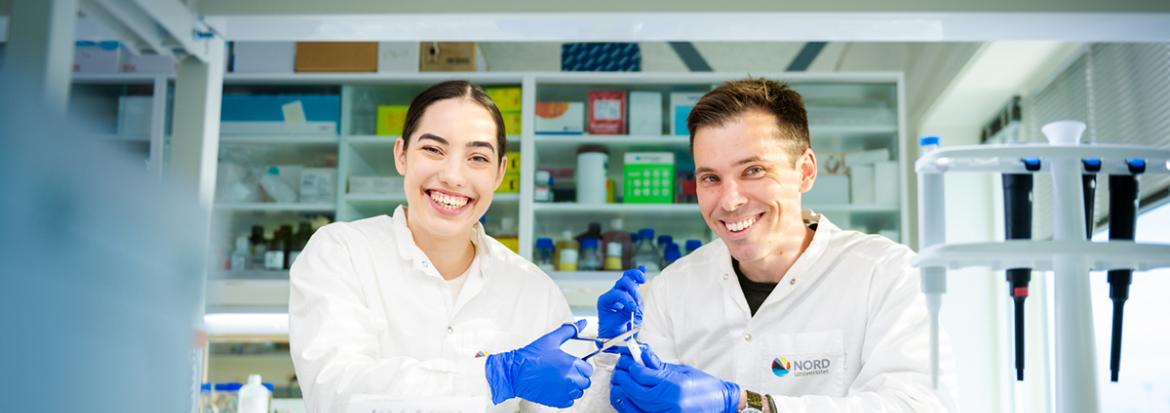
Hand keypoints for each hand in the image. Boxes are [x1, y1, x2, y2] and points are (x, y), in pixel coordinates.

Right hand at [485, 320, 594, 407]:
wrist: (515, 372)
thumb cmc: (531, 356)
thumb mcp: (551, 339)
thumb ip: (570, 330)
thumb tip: (583, 323)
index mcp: (571, 364)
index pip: (589, 369)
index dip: (582, 366)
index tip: (574, 364)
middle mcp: (570, 380)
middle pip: (585, 381)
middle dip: (579, 376)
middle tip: (566, 371)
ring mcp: (564, 392)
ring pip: (578, 392)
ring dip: (573, 386)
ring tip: (560, 379)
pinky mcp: (556, 401)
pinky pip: (569, 401)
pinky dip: (565, 396)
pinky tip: (556, 387)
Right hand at [597, 266, 646, 339]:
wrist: (618, 339)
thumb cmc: (628, 326)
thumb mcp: (638, 310)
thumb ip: (639, 297)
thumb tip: (640, 287)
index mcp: (626, 292)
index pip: (630, 277)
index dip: (637, 272)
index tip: (644, 270)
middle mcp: (618, 292)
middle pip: (626, 277)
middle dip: (635, 285)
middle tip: (639, 300)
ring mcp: (611, 295)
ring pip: (621, 283)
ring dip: (632, 293)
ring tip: (635, 306)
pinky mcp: (604, 300)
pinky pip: (616, 294)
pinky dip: (626, 299)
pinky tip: (631, 307)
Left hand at [610, 346, 739, 412]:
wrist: (720, 404)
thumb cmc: (705, 388)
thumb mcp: (682, 371)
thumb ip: (659, 366)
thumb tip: (642, 356)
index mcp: (674, 386)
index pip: (642, 375)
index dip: (630, 366)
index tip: (626, 360)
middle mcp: (669, 403)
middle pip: (634, 391)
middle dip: (623, 379)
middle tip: (619, 370)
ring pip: (633, 406)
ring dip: (622, 393)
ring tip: (618, 384)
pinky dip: (628, 407)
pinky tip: (625, 399)